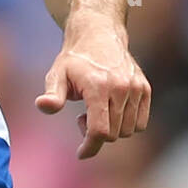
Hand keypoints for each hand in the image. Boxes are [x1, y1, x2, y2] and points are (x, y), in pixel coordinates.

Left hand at [35, 15, 150, 159]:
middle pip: (112, 134)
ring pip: (127, 131)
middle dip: (95, 134)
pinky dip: (126, 125)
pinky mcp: (145, 89)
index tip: (81, 153)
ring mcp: (136, 88)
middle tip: (81, 117)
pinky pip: (140, 124)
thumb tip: (43, 105)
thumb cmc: (74, 59)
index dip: (89, 147)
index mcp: (98, 87)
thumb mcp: (56, 75)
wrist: (99, 34)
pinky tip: (112, 110)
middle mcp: (121, 88)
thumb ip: (52, 94)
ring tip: (96, 110)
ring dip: (111, 129)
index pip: (99, 131)